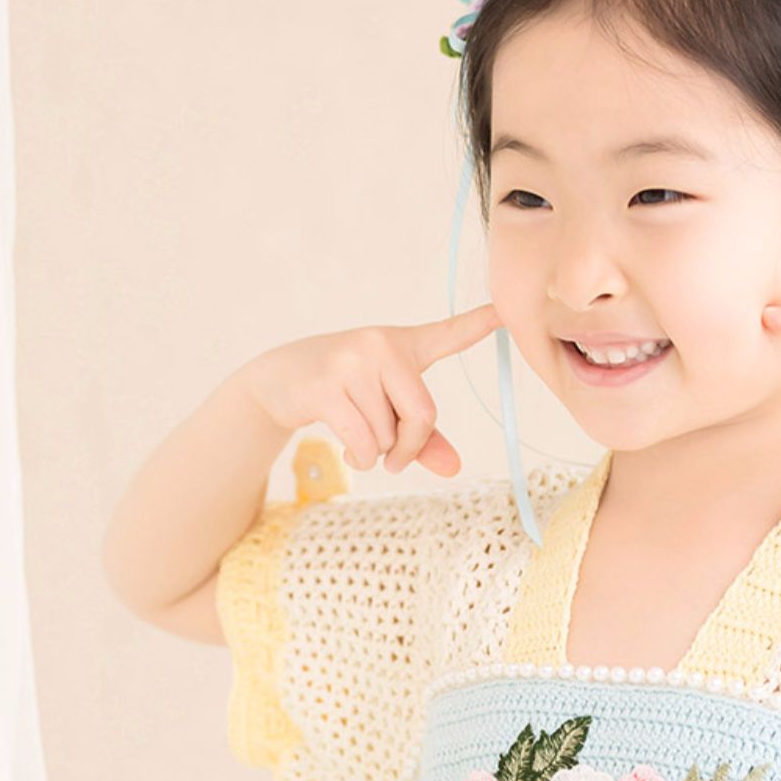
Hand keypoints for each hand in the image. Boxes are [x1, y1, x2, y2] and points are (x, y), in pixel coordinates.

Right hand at [239, 305, 500, 477]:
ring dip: (376, 453)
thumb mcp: (385, 406)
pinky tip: (349, 452)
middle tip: (394, 458)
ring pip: (388, 434)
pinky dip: (360, 458)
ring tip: (357, 438)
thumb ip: (424, 437)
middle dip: (410, 447)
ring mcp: (352, 363)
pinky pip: (362, 441)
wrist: (276, 381)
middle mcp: (381, 345)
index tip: (504, 311)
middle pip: (423, 415)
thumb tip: (454, 469)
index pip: (448, 334)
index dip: (479, 323)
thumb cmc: (344, 391)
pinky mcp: (326, 387)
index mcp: (404, 345)